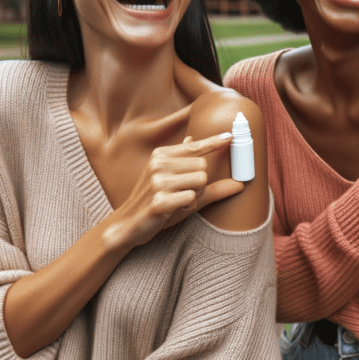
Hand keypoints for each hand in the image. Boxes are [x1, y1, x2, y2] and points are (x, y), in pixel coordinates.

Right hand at [108, 134, 244, 247]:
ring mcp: (157, 181)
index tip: (230, 136)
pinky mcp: (159, 200)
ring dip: (195, 195)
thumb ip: (195, 169)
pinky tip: (172, 209)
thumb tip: (214, 157)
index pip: (194, 146)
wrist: (128, 223)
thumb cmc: (155, 201)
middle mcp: (158, 164)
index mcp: (160, 155)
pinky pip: (193, 198)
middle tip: (182, 193)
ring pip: (201, 181)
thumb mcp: (175, 183)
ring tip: (177, 201)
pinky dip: (189, 206)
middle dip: (200, 183)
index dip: (214, 142)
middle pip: (203, 167)